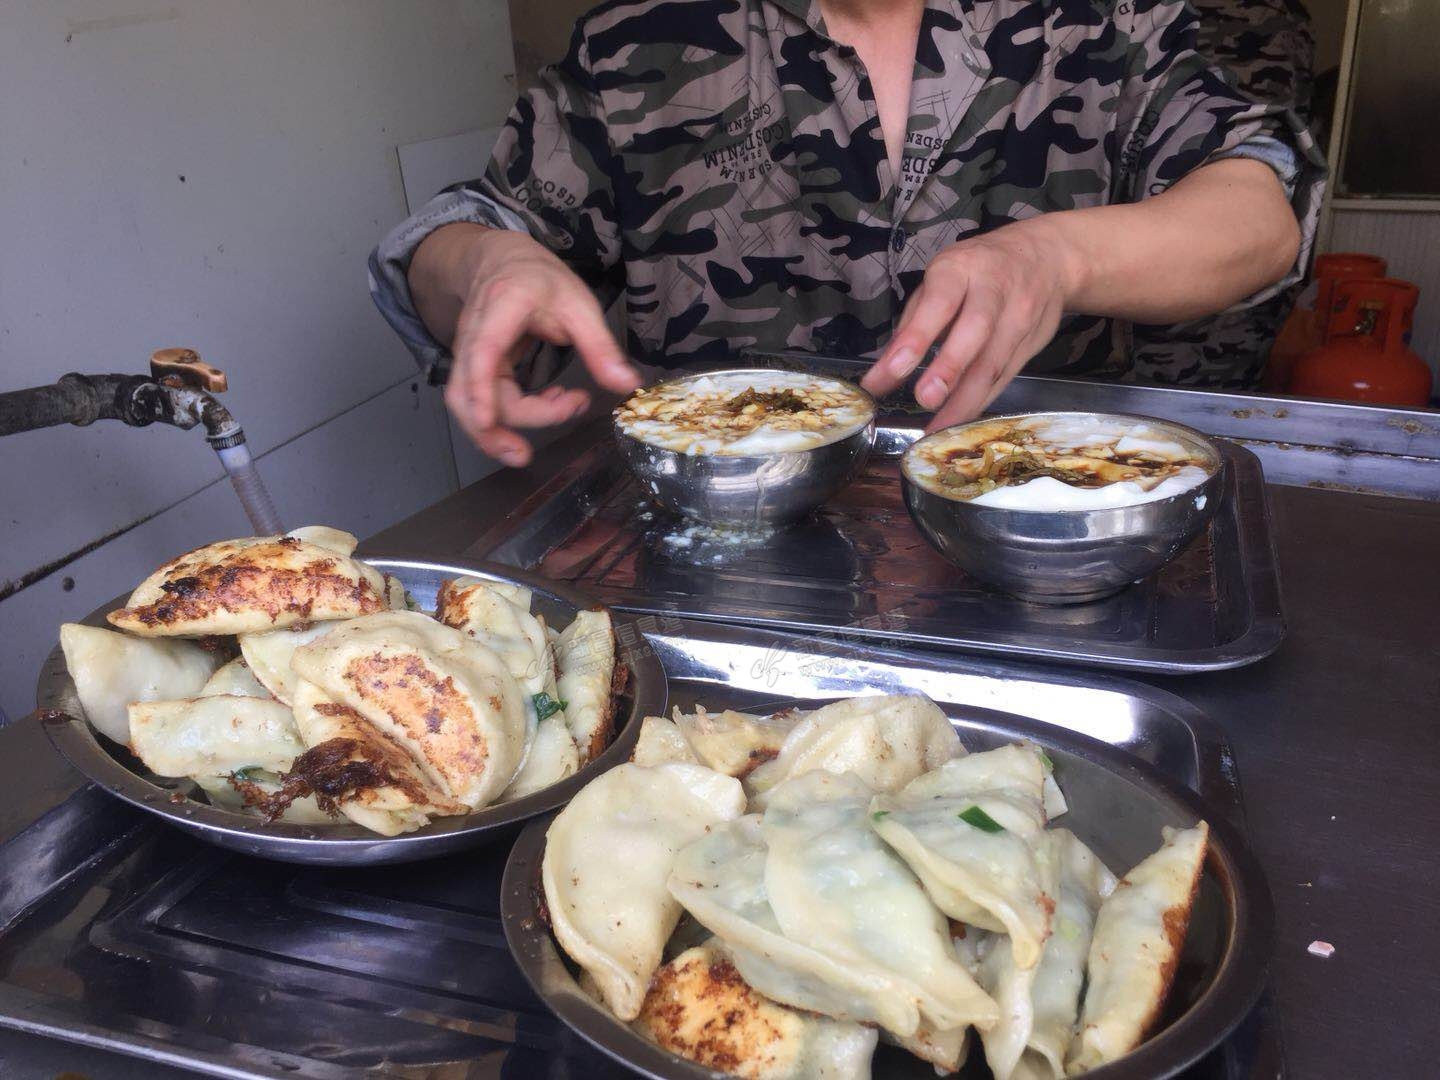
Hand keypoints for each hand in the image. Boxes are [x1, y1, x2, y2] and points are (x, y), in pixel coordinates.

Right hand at [436, 227, 640, 465]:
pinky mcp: (474, 368)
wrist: (505, 261)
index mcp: (502, 307)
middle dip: (489, 429)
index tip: (488, 420)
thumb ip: (601, 346)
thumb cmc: (541, 280)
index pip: (483, 352)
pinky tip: (546, 408)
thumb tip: (626, 385)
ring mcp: (469, 353)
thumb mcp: (580, 305)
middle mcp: (475, 333)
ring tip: (526, 450)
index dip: (481, 389)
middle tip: (525, 454)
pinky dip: (507, 416)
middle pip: (468, 390)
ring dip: (491, 432)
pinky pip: (479, 400)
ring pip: (465, 401)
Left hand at [861, 218, 1081, 429]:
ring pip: (993, 363)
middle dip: (949, 368)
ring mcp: (1019, 318)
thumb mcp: (939, 280)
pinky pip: (1004, 378)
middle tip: (924, 399)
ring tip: (936, 430)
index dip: (917, 337)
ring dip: (964, 401)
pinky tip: (959, 422)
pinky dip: (980, 403)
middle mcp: (994, 291)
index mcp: (961, 268)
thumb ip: (911, 324)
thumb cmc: (977, 271)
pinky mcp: (1032, 344)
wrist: (1046, 258)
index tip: (894, 369)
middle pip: (975, 332)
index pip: (939, 302)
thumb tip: (883, 373)